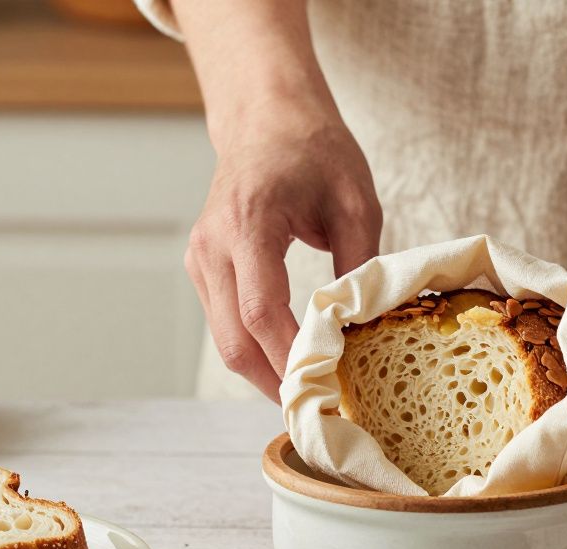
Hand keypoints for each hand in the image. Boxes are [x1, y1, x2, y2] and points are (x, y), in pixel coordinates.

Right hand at [185, 103, 380, 400]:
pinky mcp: (203, 267)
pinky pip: (224, 323)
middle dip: (275, 382)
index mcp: (248, 221)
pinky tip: (291, 362)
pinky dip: (255, 349)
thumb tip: (366, 331)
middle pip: (234, 339)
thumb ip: (359, 266)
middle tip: (320, 410)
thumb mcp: (356, 202)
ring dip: (264, 372)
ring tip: (311, 392)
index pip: (260, 310)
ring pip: (225, 339)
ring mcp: (200, 257)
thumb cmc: (315, 151)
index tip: (326, 387)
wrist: (266, 119)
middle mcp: (212, 244)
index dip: (290, 358)